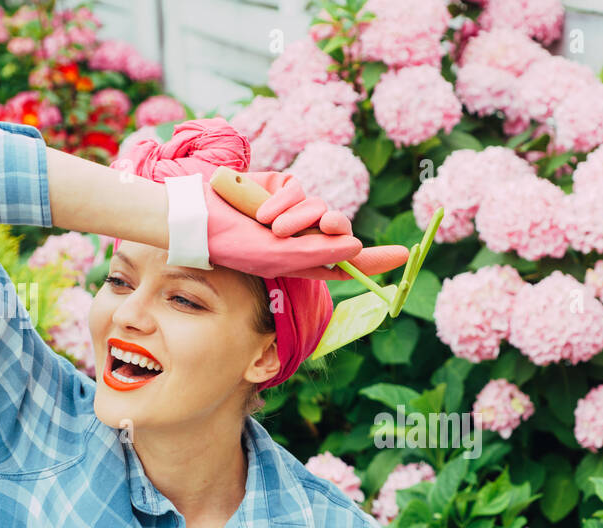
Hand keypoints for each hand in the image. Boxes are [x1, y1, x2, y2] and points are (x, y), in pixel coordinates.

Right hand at [201, 171, 409, 280]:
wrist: (200, 216)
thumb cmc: (234, 245)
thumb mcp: (277, 258)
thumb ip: (317, 253)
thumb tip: (355, 245)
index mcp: (306, 262)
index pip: (349, 263)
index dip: (376, 259)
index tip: (402, 255)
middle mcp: (303, 237)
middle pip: (339, 228)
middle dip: (336, 225)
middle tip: (325, 226)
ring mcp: (293, 211)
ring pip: (319, 206)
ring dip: (298, 215)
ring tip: (269, 225)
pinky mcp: (282, 188)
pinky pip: (300, 188)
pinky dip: (283, 199)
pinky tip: (261, 209)